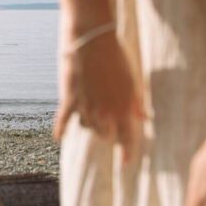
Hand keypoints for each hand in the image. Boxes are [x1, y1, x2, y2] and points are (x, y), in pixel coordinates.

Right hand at [54, 27, 144, 162]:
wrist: (92, 42)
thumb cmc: (117, 59)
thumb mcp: (133, 81)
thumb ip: (137, 102)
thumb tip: (145, 117)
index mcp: (123, 109)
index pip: (127, 139)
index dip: (127, 153)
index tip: (126, 164)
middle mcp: (104, 113)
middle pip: (104, 135)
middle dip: (108, 133)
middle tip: (110, 127)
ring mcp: (86, 107)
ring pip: (86, 127)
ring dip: (91, 124)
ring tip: (93, 116)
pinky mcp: (70, 99)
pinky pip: (64, 120)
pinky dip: (61, 129)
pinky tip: (60, 137)